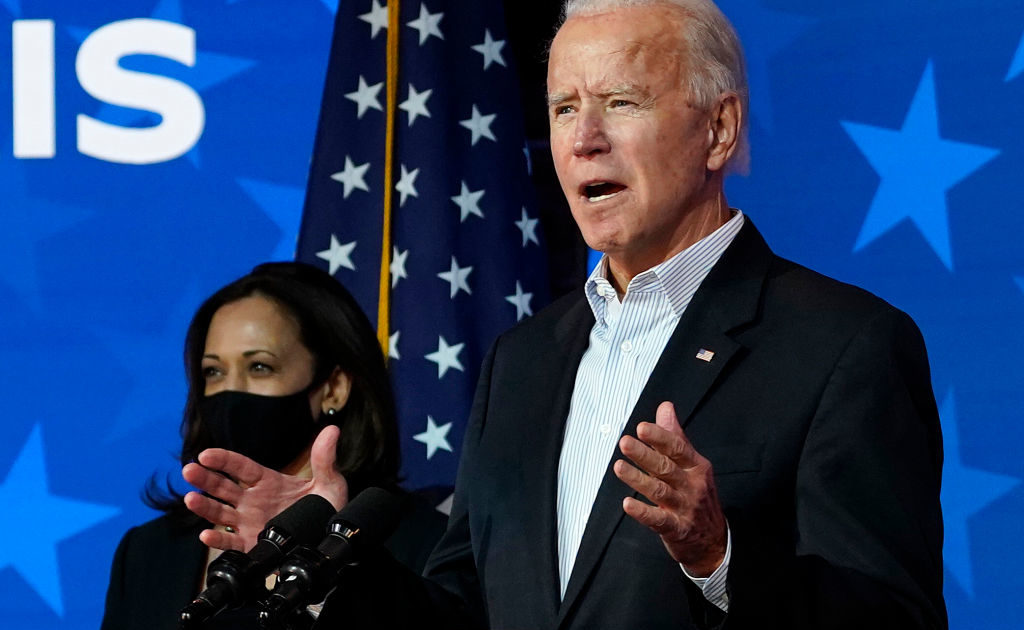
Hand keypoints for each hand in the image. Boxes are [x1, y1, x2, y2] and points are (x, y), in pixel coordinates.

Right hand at [181, 425, 347, 551]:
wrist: (331, 539)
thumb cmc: (327, 508)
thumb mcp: (329, 482)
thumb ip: (325, 458)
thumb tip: (332, 430)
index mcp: (268, 482)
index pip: (241, 467)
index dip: (223, 460)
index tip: (206, 454)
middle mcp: (253, 501)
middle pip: (223, 487)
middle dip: (205, 479)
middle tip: (189, 471)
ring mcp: (249, 522)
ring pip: (220, 513)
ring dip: (204, 507)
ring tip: (190, 500)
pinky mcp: (252, 545)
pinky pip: (231, 542)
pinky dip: (218, 541)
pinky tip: (206, 536)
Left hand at [613, 401, 726, 576]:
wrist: (714, 541)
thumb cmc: (699, 496)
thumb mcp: (693, 464)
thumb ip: (676, 436)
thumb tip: (665, 407)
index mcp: (696, 467)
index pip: (678, 448)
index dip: (660, 437)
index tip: (642, 427)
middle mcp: (692, 486)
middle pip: (666, 468)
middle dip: (645, 455)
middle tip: (625, 443)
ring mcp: (685, 508)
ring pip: (659, 491)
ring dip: (638, 479)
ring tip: (619, 467)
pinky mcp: (677, 529)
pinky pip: (658, 520)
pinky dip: (643, 512)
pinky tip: (628, 504)